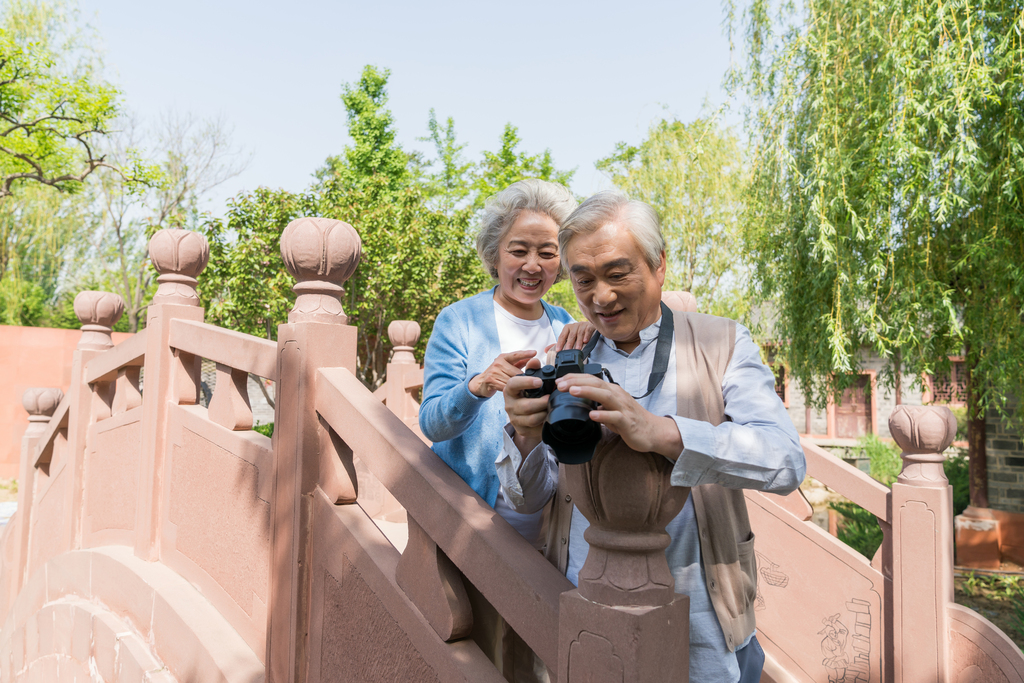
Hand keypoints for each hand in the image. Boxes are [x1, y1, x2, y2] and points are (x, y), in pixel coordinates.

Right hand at [468, 350, 536, 397]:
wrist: (481, 382)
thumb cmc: (498, 373)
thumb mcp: (507, 365)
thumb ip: (520, 362)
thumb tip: (534, 359)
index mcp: (503, 357)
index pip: (516, 355)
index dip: (525, 354)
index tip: (535, 352)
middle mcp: (498, 363)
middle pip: (516, 372)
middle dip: (524, 379)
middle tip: (532, 383)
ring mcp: (493, 372)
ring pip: (511, 381)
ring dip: (518, 386)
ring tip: (522, 389)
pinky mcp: (490, 381)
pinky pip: (505, 387)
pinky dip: (510, 391)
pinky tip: (513, 392)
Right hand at [503, 358, 550, 453]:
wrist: (528, 417)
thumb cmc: (530, 396)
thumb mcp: (531, 382)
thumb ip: (533, 370)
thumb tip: (535, 360)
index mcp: (510, 390)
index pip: (513, 384)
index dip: (526, 382)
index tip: (539, 382)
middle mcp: (509, 404)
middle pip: (526, 405)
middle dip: (542, 402)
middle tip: (550, 398)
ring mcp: (514, 418)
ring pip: (532, 418)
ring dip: (544, 412)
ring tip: (549, 407)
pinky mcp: (521, 429)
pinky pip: (535, 426)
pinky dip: (544, 421)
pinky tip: (547, 416)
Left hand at [554, 373, 682, 459]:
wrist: (652, 431)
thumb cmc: (631, 419)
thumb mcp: (611, 408)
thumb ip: (597, 403)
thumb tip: (580, 402)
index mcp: (612, 391)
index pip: (592, 379)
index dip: (575, 378)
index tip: (560, 381)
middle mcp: (617, 396)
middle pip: (596, 383)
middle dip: (577, 382)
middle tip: (560, 384)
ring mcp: (623, 408)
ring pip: (605, 395)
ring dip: (588, 392)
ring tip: (573, 391)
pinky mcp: (627, 421)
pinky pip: (615, 417)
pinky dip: (603, 415)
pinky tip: (592, 415)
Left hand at [555, 321, 595, 351]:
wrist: (590, 328)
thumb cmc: (578, 335)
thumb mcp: (568, 339)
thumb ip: (558, 344)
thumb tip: (545, 350)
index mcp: (567, 328)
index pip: (562, 335)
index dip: (560, 343)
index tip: (558, 350)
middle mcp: (574, 325)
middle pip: (571, 334)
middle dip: (569, 343)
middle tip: (568, 350)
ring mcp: (582, 325)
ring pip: (580, 333)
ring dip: (578, 341)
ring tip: (578, 349)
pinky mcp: (590, 326)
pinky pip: (588, 330)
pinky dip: (587, 335)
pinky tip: (586, 341)